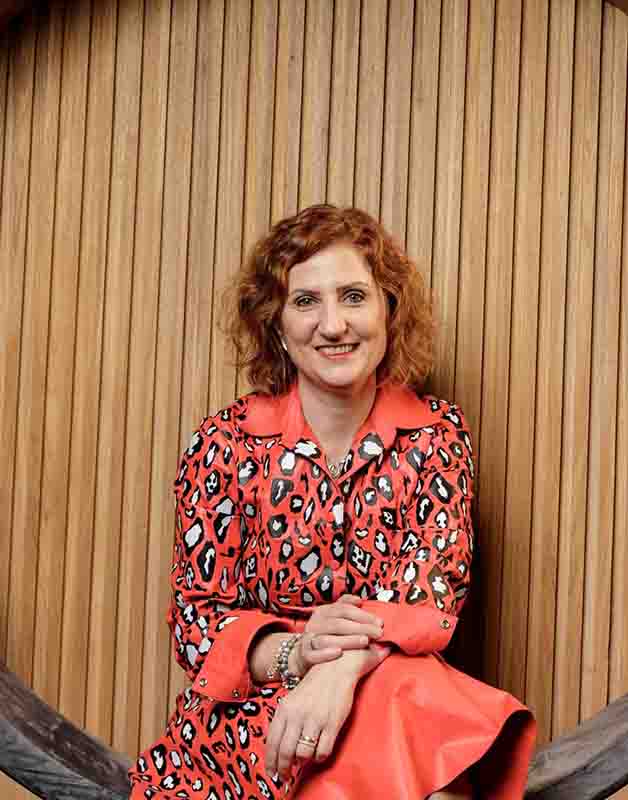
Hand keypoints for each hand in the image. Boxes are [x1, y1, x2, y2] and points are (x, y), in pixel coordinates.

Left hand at [265, 643, 390, 780]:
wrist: (335, 668)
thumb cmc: (313, 686)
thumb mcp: (293, 700)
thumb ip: (285, 721)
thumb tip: (280, 748)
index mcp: (285, 708)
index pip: (272, 742)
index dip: (271, 761)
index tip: (272, 773)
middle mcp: (297, 715)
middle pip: (286, 753)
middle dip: (284, 769)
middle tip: (285, 777)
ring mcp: (315, 720)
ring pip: (303, 754)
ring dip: (303, 761)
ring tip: (305, 759)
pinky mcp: (332, 723)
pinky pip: (322, 751)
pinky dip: (319, 757)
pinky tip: (319, 752)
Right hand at [292, 594, 383, 675]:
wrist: (304, 652)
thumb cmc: (325, 634)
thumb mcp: (332, 617)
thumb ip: (345, 607)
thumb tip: (360, 600)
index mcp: (323, 611)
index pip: (345, 610)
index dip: (363, 615)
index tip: (379, 622)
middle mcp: (316, 623)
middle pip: (339, 623)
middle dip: (361, 628)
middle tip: (379, 633)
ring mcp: (309, 638)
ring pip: (328, 638)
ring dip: (348, 640)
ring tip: (365, 641)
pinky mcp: (305, 654)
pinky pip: (314, 653)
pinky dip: (326, 653)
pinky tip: (339, 653)